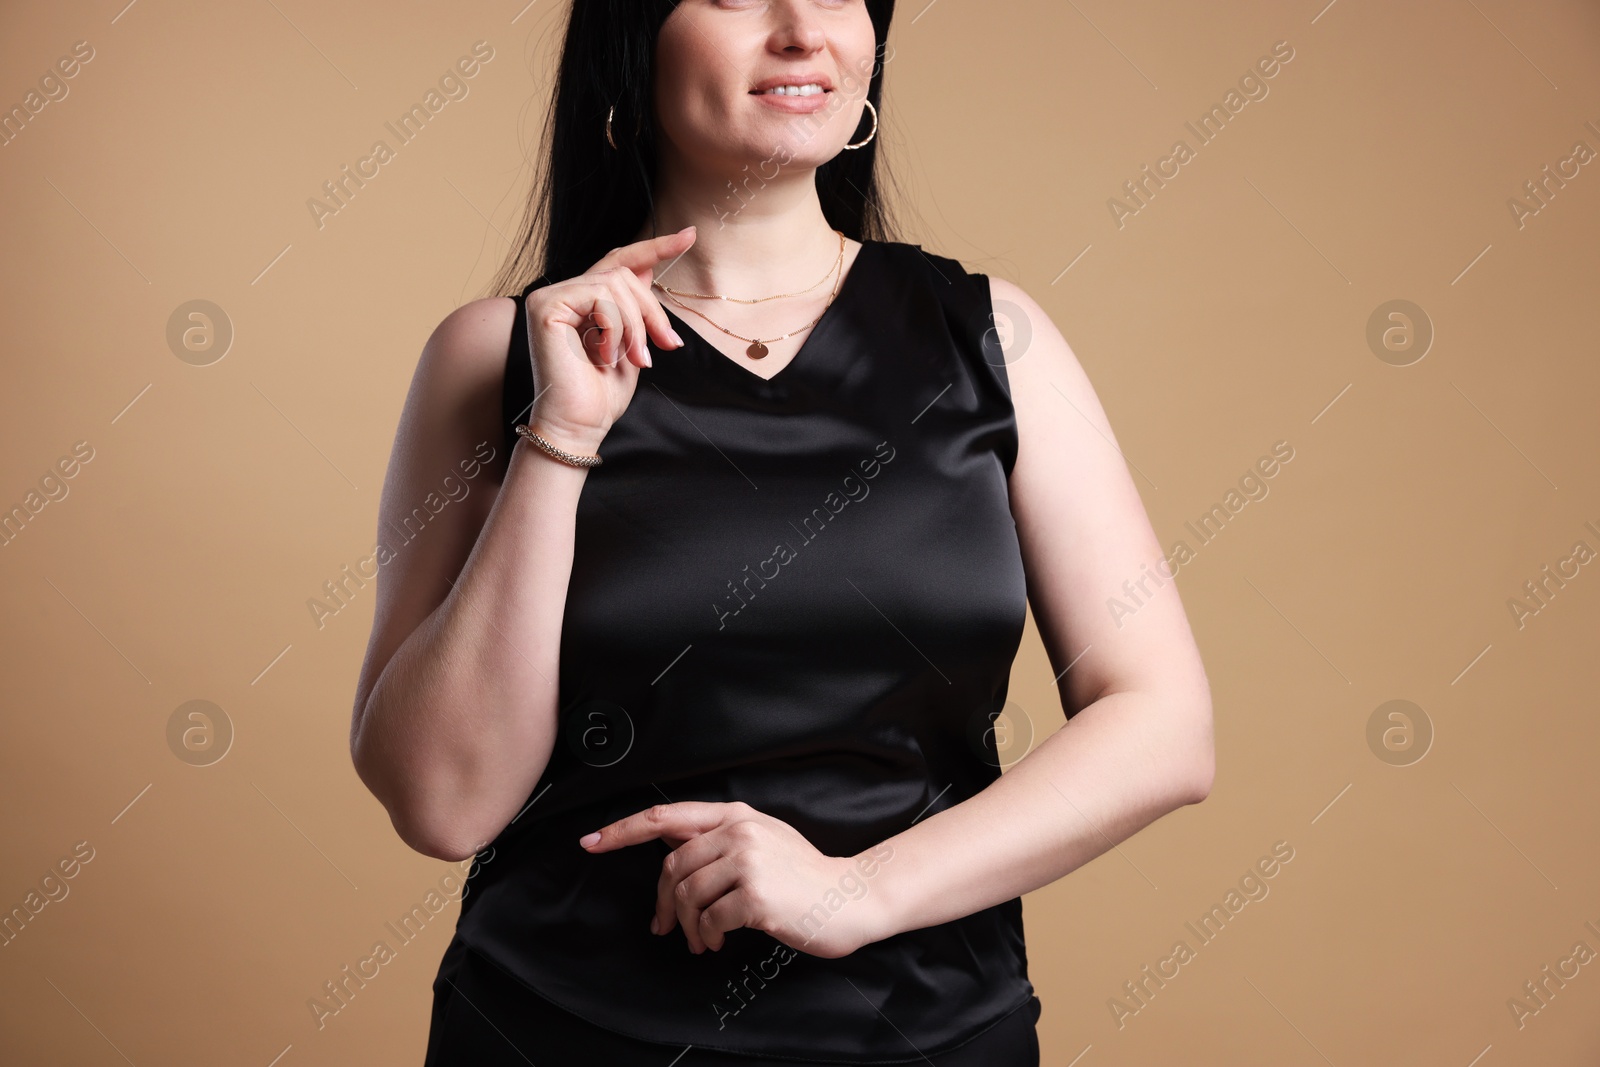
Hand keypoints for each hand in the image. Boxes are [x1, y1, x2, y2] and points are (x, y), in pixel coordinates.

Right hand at [522, 227, 695, 454]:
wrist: (579, 427)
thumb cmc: (601, 396)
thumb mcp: (631, 346)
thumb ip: (635, 311)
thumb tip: (648, 272)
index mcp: (582, 301)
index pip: (620, 261)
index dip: (656, 246)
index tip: (690, 235)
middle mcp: (562, 293)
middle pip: (625, 273)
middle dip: (653, 311)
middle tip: (666, 346)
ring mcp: (550, 297)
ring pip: (616, 284)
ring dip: (636, 325)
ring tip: (636, 359)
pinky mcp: (546, 306)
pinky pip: (600, 297)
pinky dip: (616, 329)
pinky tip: (608, 356)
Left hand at [579, 801, 894, 958]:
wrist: (850, 897)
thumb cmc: (802, 875)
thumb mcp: (761, 840)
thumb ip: (716, 837)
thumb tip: (665, 838)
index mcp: (736, 814)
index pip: (665, 817)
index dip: (623, 830)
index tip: (591, 842)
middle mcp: (739, 830)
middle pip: (671, 867)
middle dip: (663, 904)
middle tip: (667, 928)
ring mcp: (748, 860)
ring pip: (686, 895)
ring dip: (688, 926)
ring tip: (702, 940)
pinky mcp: (755, 893)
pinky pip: (709, 919)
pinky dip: (707, 936)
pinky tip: (719, 940)